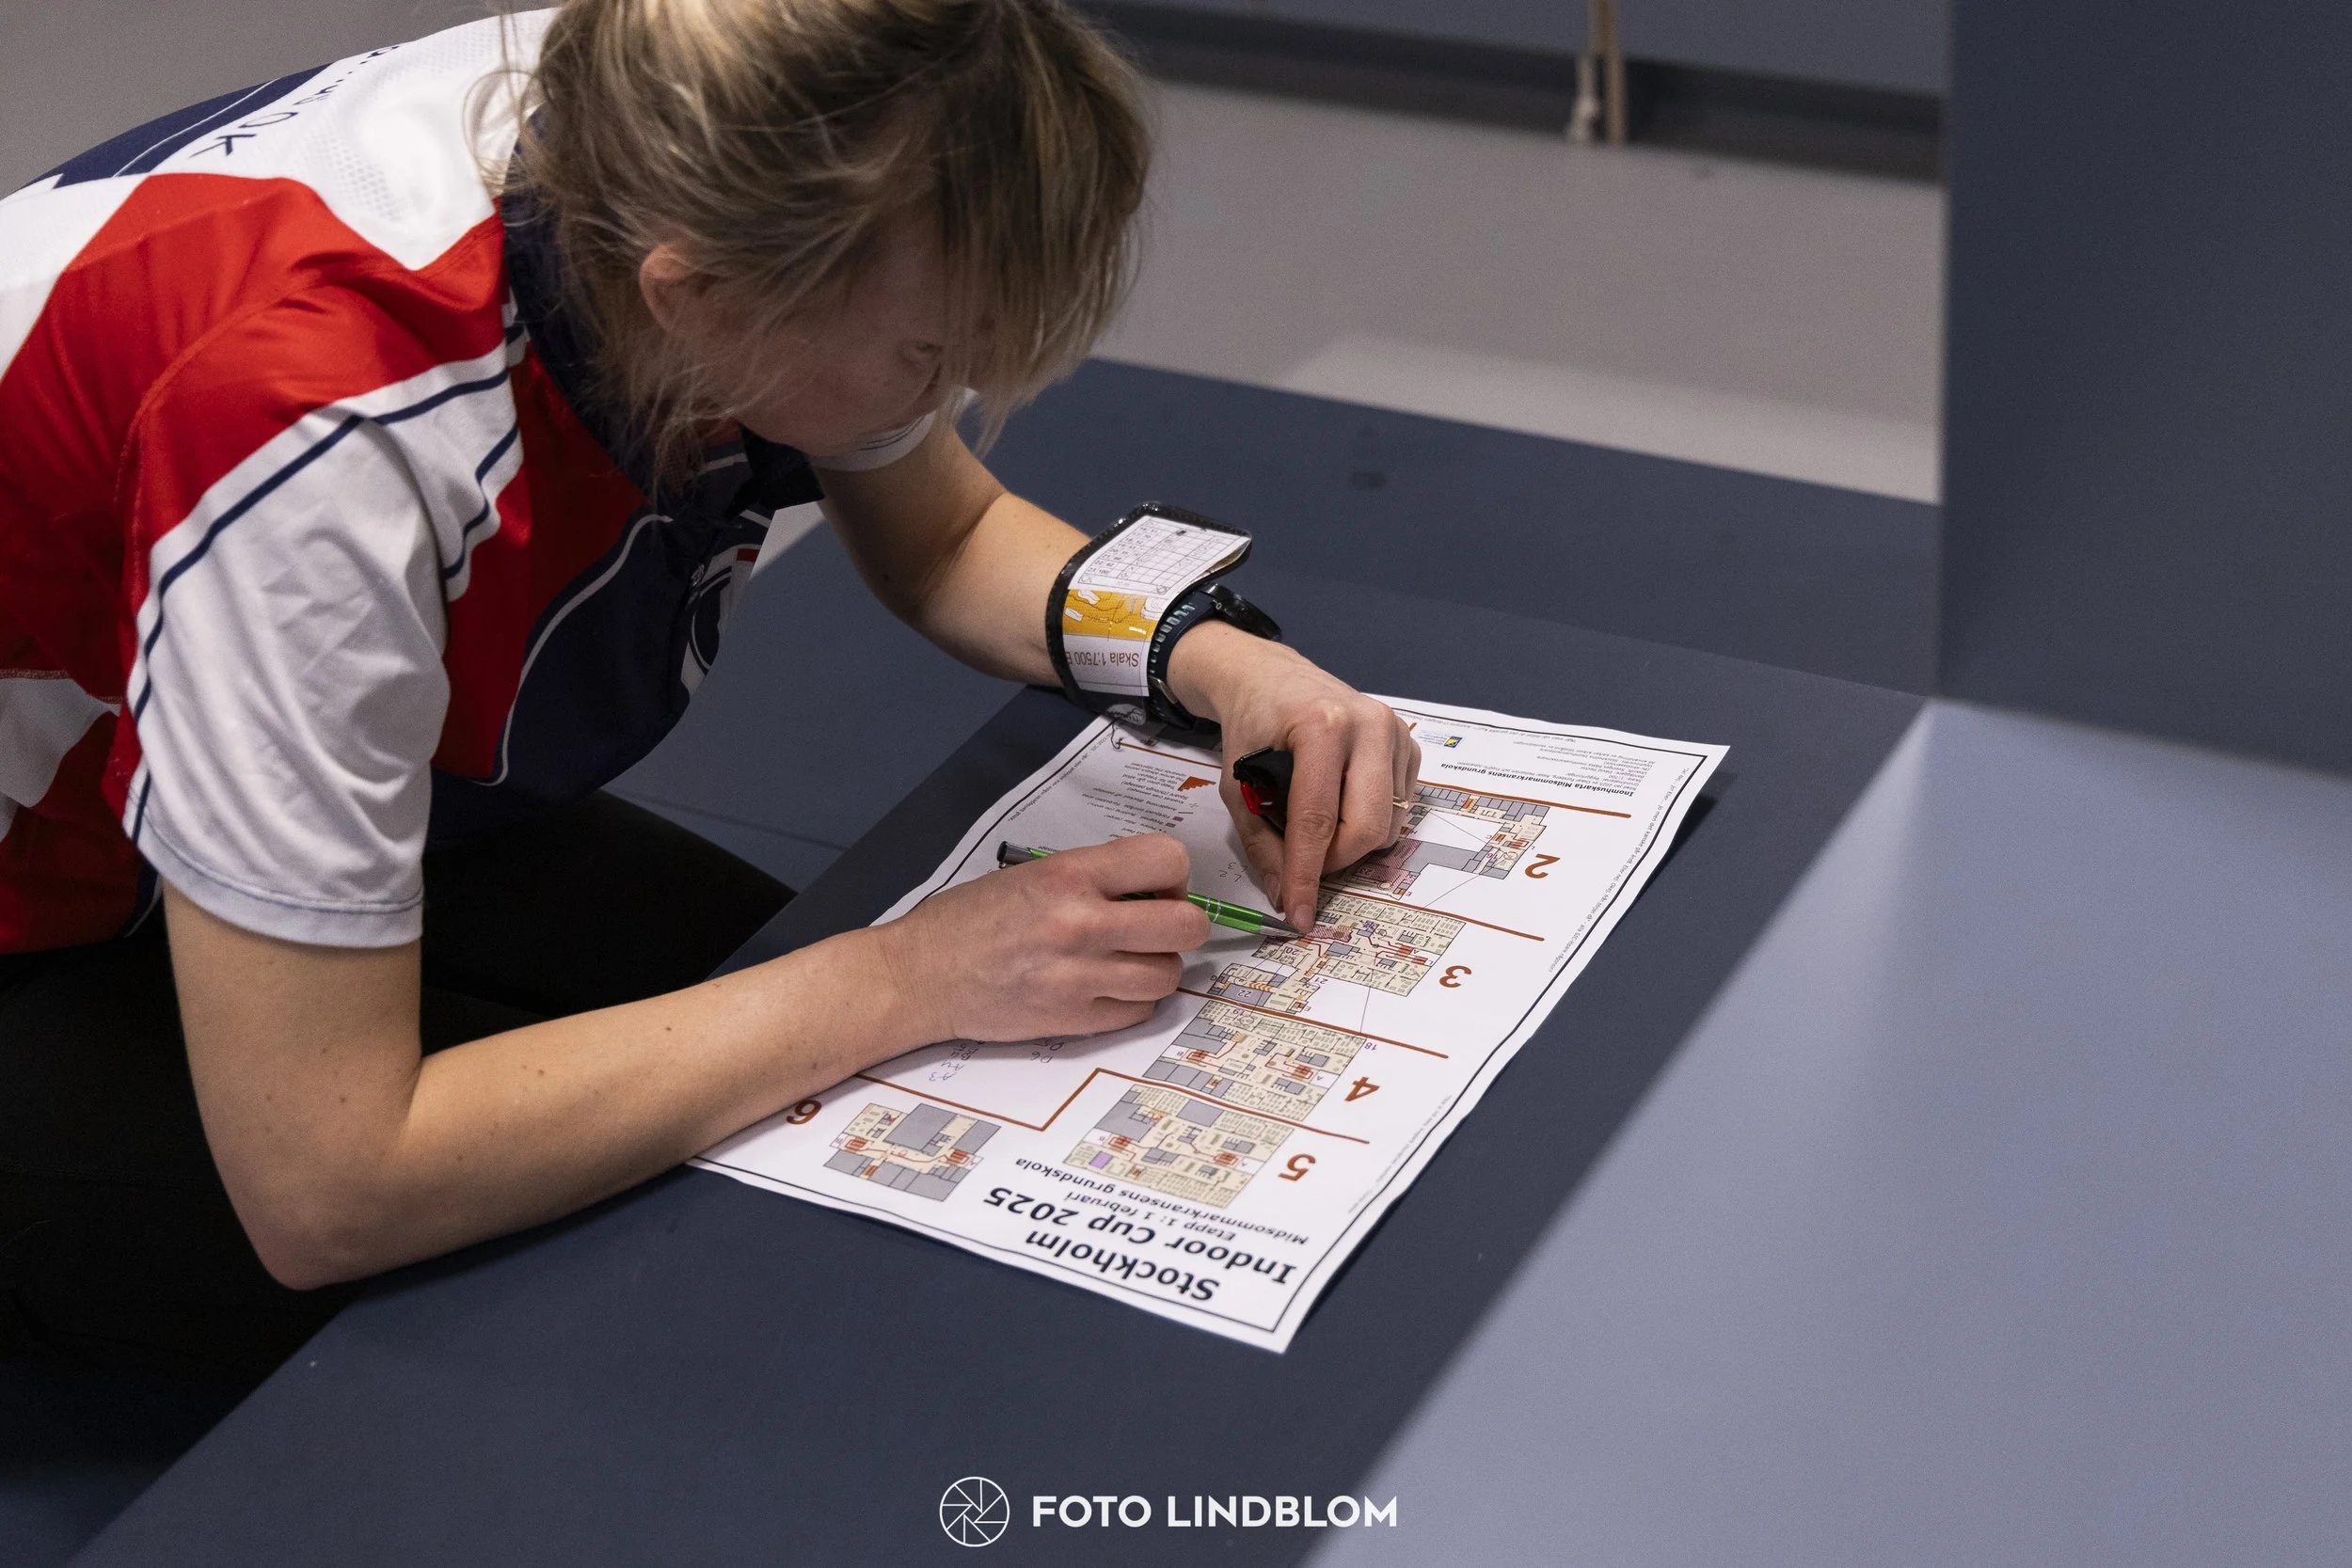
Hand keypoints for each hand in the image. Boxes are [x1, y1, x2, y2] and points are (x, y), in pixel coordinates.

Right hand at [874, 834, 1211, 1042]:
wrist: (919, 976)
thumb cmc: (967, 920)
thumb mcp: (1029, 874)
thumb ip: (1090, 877)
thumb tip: (1149, 889)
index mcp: (1068, 875)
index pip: (1166, 860)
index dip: (1173, 876)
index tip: (1156, 888)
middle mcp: (1081, 923)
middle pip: (1185, 925)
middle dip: (1179, 924)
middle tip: (1152, 927)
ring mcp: (1079, 977)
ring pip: (1168, 975)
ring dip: (1156, 967)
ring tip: (1125, 961)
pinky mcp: (1072, 1020)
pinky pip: (1139, 1012)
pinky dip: (1132, 1001)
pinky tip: (1104, 987)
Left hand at [1165, 624, 1421, 930]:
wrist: (1271, 678)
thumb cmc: (1252, 726)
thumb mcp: (1238, 785)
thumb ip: (1260, 842)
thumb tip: (1284, 897)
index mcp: (1321, 726)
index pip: (1318, 820)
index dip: (1306, 875)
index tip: (1298, 913)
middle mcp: (1369, 724)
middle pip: (1368, 828)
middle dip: (1336, 861)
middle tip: (1306, 862)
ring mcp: (1396, 732)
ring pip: (1389, 825)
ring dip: (1352, 843)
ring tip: (1319, 824)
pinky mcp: (1410, 744)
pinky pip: (1401, 808)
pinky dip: (1371, 821)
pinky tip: (1344, 800)